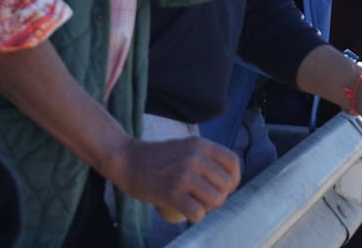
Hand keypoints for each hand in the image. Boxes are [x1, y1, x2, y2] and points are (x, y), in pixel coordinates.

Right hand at [109, 135, 240, 224]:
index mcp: (201, 144)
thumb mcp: (185, 148)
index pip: (233, 162)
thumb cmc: (157, 158)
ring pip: (216, 199)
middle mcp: (195, 157)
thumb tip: (227, 182)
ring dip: (209, 208)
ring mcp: (183, 174)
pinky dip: (196, 217)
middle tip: (206, 200)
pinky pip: (197, 212)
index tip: (225, 188)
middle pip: (227, 184)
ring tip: (197, 206)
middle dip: (221, 197)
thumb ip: (205, 158)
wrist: (127, 160)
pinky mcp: (171, 192)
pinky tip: (189, 213)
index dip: (234, 179)